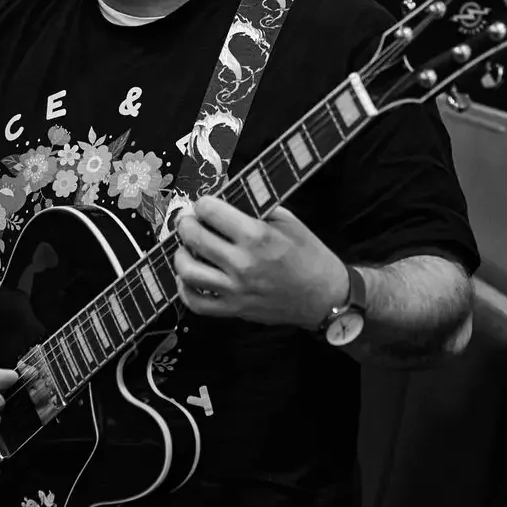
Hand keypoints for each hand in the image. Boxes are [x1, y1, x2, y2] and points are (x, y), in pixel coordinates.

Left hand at [173, 195, 350, 328]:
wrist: (325, 297)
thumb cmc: (310, 256)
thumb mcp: (289, 221)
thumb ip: (256, 207)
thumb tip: (226, 195)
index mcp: (257, 236)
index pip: (210, 211)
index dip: (203, 203)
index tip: (204, 204)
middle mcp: (242, 263)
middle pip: (193, 237)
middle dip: (186, 222)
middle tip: (189, 220)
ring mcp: (236, 290)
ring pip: (187, 271)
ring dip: (180, 254)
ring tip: (186, 247)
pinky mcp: (235, 310)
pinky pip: (196, 303)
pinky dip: (185, 289)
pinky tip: (189, 277)